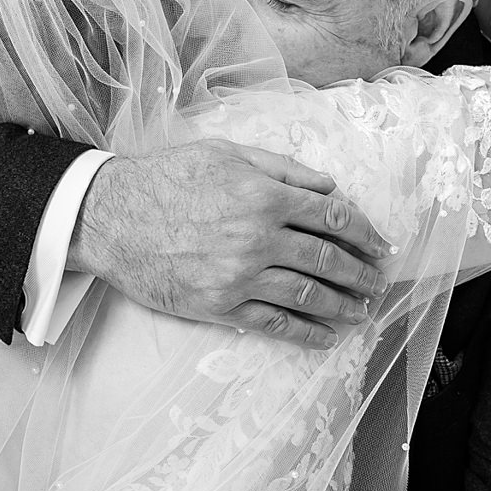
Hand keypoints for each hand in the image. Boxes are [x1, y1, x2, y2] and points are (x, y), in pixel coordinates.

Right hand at [69, 140, 393, 348]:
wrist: (110, 218)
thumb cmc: (166, 178)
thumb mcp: (225, 154)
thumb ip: (282, 169)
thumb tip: (329, 187)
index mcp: (265, 196)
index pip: (333, 216)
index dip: (364, 231)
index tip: (381, 243)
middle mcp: (258, 238)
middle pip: (328, 259)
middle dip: (362, 272)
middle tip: (380, 280)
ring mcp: (240, 277)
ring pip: (308, 294)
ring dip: (343, 305)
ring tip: (362, 310)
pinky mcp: (219, 306)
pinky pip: (274, 323)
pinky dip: (306, 332)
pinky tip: (325, 336)